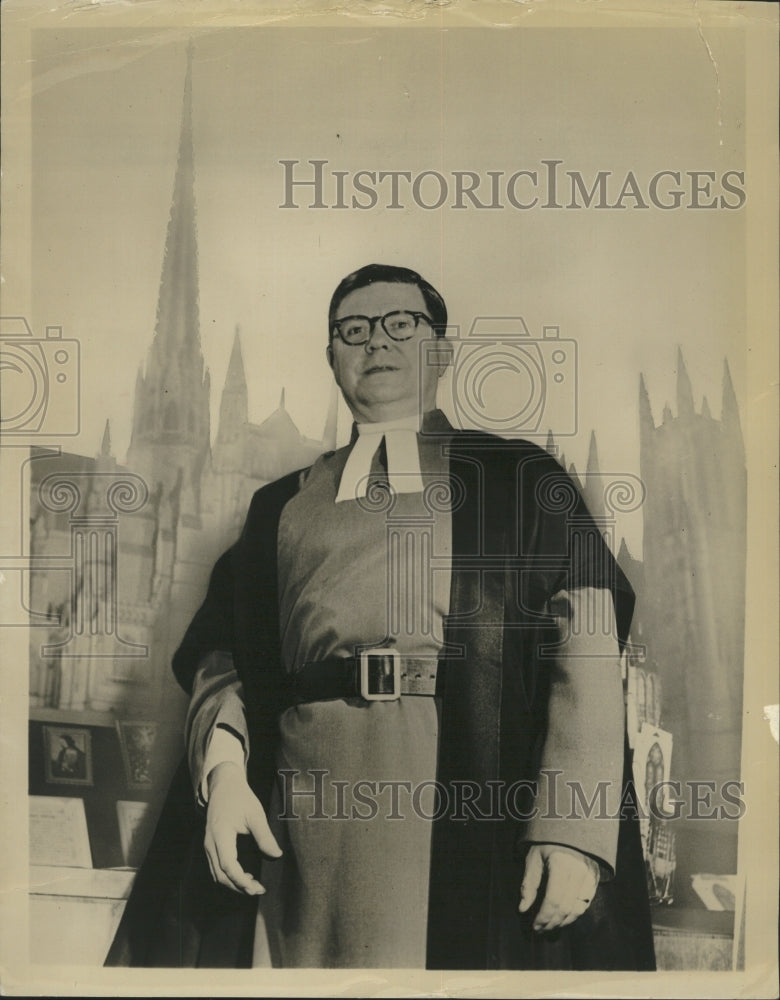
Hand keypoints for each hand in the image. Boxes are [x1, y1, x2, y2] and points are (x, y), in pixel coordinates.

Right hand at [204, 761, 281, 894]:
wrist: (223, 785)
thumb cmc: (240, 797)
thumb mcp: (255, 813)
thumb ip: (264, 836)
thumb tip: (276, 856)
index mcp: (220, 834)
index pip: (228, 865)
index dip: (241, 880)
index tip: (256, 888)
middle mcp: (210, 843)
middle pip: (220, 875)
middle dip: (239, 887)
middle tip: (259, 890)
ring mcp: (208, 845)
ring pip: (216, 874)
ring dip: (234, 884)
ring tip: (253, 886)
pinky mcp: (211, 845)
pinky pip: (216, 867)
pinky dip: (229, 877)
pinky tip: (244, 876)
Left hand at [518, 844, 598, 931]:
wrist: (570, 827)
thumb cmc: (547, 842)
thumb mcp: (534, 858)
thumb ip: (529, 884)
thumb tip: (523, 909)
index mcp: (561, 864)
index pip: (553, 900)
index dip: (544, 917)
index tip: (534, 926)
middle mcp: (578, 871)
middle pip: (566, 907)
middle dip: (552, 922)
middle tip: (541, 930)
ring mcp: (590, 875)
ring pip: (578, 908)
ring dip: (563, 922)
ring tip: (550, 926)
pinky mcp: (595, 878)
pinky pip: (587, 903)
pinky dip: (575, 914)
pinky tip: (563, 917)